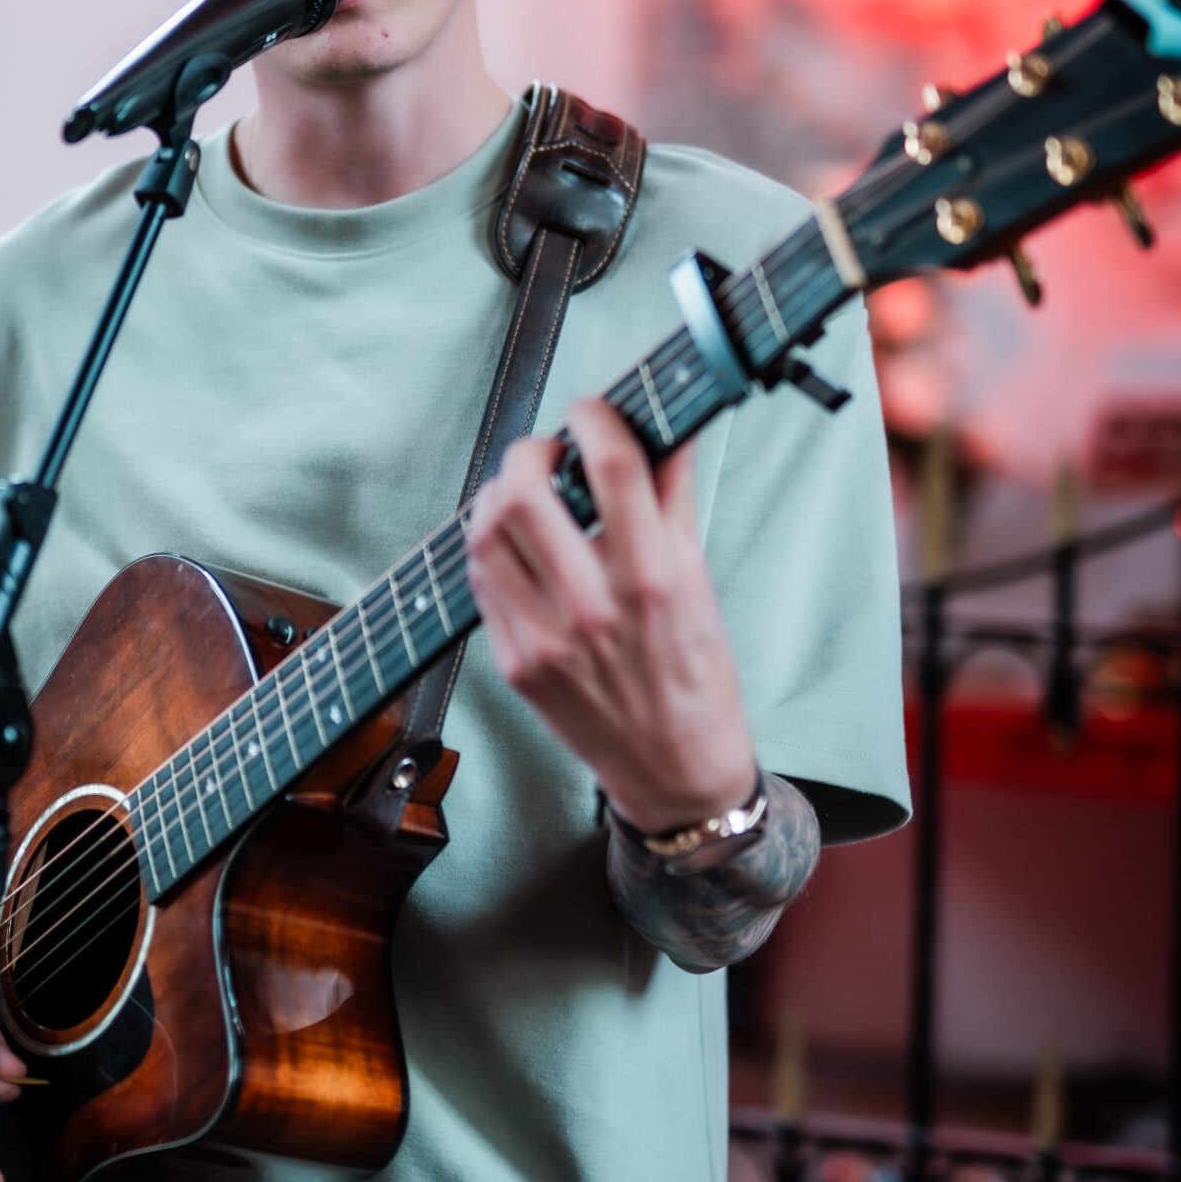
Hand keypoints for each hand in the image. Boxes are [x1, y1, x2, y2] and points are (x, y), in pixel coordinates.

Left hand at [465, 397, 756, 834]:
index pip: (613, 469)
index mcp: (654, 582)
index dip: (596, 419)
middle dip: (531, 451)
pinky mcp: (514, 664)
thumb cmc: (695, 676)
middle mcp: (595, 609)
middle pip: (528, 493)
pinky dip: (490, 543)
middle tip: (548, 449)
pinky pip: (480, 580)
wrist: (673, 770)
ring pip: (487, 532)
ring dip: (499, 492)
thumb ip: (674, 499)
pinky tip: (514, 539)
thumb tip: (669, 430)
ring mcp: (546, 640)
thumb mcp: (700, 583)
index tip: (593, 411)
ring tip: (524, 490)